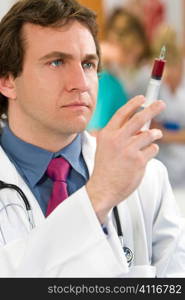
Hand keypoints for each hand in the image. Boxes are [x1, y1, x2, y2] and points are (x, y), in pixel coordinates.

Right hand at [86, 95, 165, 222]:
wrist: (103, 188)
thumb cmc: (105, 168)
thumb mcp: (104, 147)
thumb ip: (119, 134)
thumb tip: (139, 124)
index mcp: (107, 134)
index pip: (122, 113)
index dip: (133, 103)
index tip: (142, 98)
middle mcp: (117, 139)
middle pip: (139, 118)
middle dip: (153, 108)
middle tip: (161, 104)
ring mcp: (129, 150)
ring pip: (150, 134)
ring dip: (155, 133)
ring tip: (156, 135)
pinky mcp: (139, 160)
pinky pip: (153, 149)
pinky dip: (152, 150)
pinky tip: (145, 156)